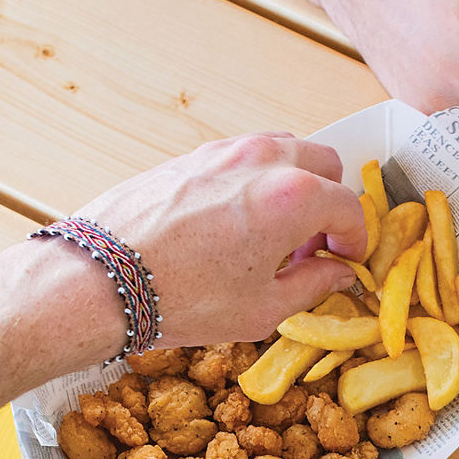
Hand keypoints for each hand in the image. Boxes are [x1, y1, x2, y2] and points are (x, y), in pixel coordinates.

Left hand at [74, 132, 364, 345]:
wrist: (101, 279)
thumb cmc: (183, 297)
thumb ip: (314, 285)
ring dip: (297, 184)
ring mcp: (225, 151)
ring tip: (277, 232)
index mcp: (294, 197)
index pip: (349, 208)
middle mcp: (264, 161)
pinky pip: (245, 156)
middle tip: (314, 245)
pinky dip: (258, 180)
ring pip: (286, 150)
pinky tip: (238, 222)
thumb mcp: (264, 308)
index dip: (356, 239)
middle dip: (330, 203)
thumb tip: (338, 275)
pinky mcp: (192, 155)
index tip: (347, 260)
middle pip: (325, 164)